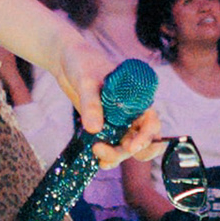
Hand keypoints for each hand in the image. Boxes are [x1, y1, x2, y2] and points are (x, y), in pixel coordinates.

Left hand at [49, 28, 158, 167]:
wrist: (67, 61)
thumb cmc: (83, 62)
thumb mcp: (86, 80)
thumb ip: (91, 103)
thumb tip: (94, 129)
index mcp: (137, 98)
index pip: (152, 122)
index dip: (147, 137)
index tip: (131, 146)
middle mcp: (132, 112)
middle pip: (142, 141)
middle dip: (128, 152)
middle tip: (104, 152)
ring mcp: (118, 121)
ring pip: (126, 147)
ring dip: (116, 156)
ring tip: (96, 153)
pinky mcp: (104, 127)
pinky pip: (111, 146)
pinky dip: (107, 156)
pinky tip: (97, 160)